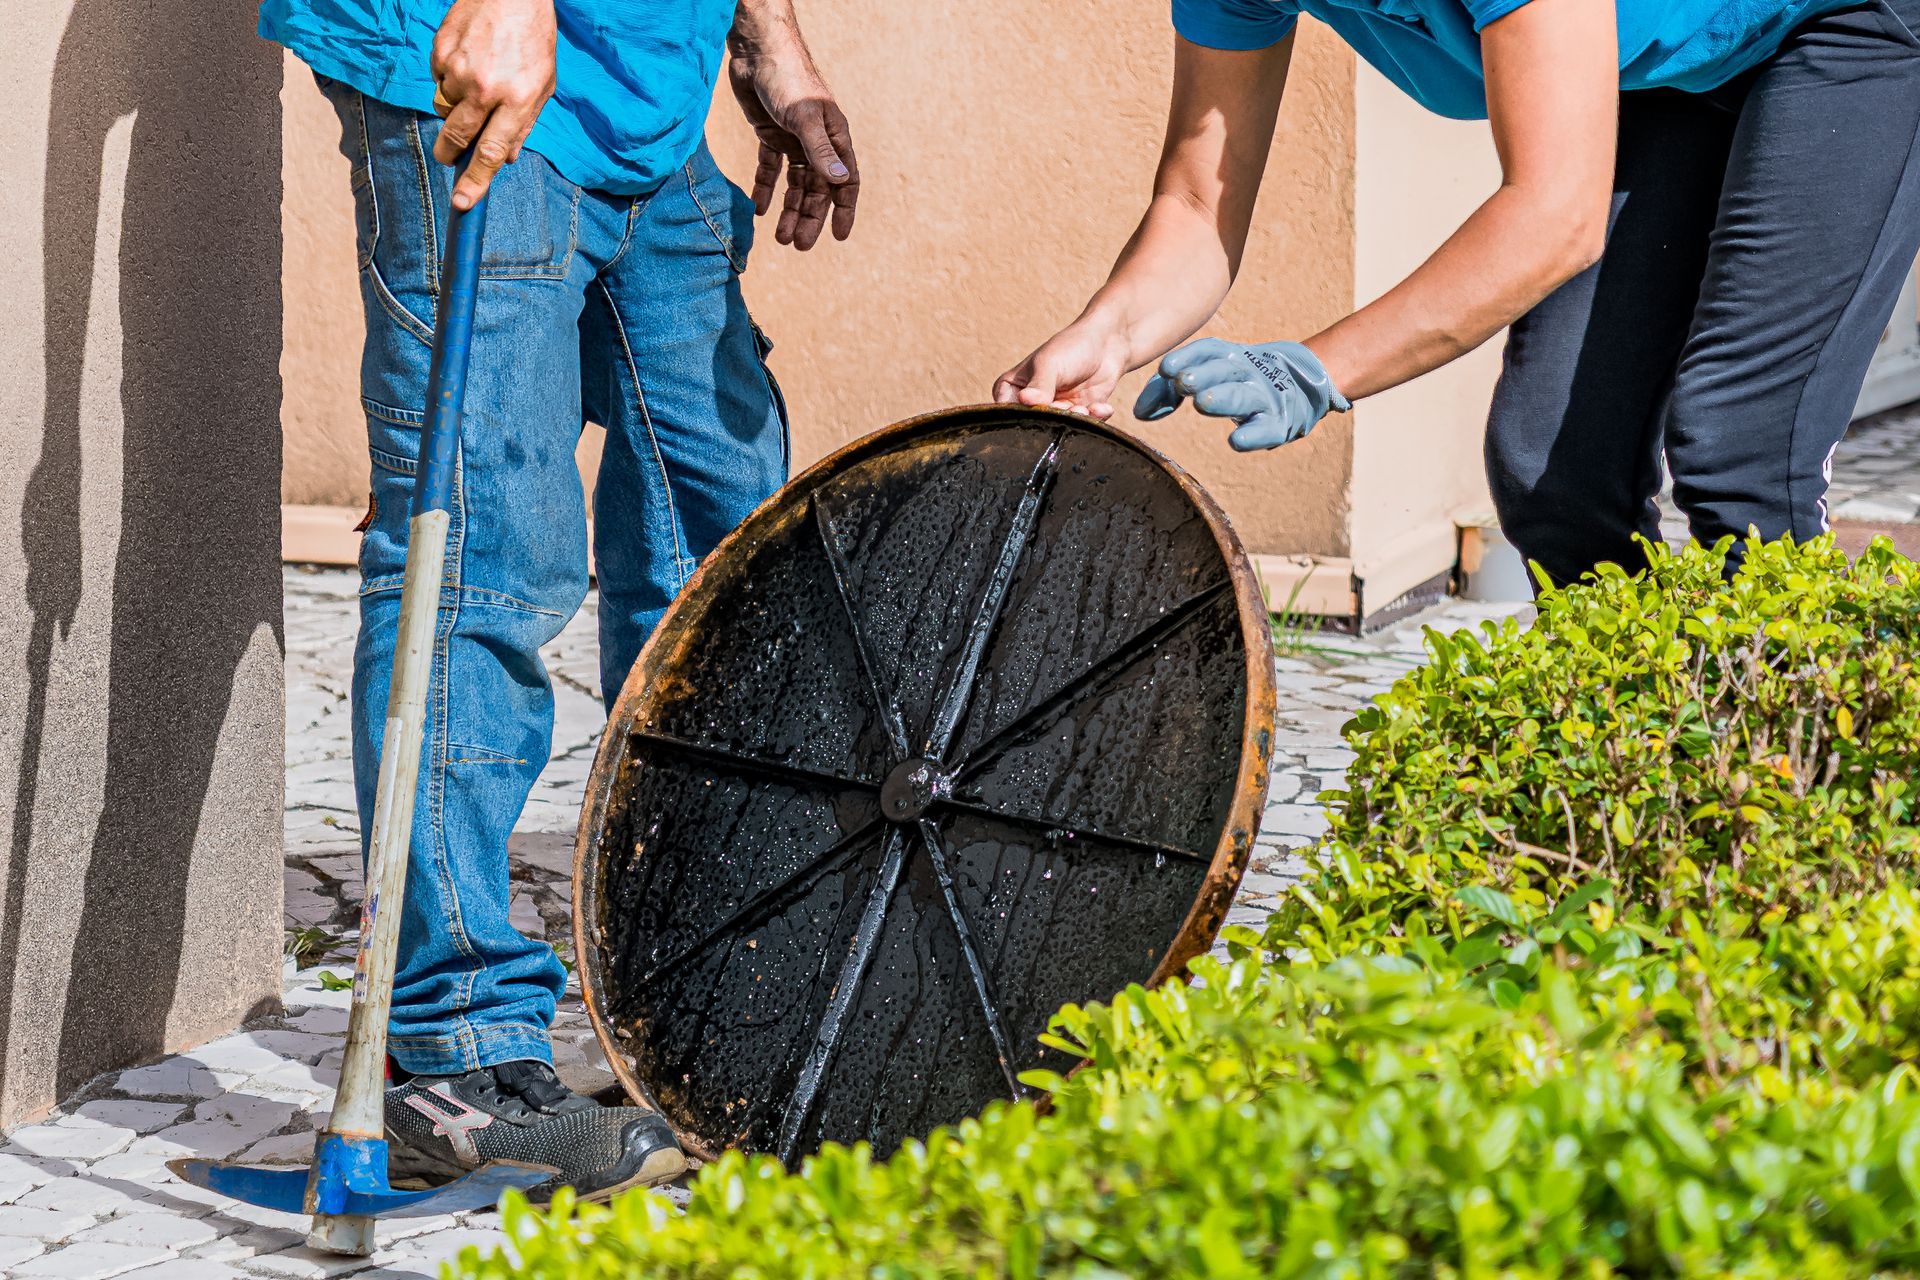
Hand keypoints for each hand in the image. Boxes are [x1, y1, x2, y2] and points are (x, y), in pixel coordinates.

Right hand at [430, 0, 555, 209]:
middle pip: (457, 137)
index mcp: (517, 100)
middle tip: (447, 157)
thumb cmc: (533, 41)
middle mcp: (486, 89)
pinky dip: (449, 78)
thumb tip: (508, 158)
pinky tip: (467, 59)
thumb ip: (524, 124)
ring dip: (455, 106)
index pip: (492, 152)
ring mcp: (460, 69)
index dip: (476, 181)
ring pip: (444, 108)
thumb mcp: (542, 86)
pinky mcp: (441, 52)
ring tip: (475, 82)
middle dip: (449, 154)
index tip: (462, 203)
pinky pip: (437, 80)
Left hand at [728, 36, 856, 249]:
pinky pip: (770, 168)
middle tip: (798, 245)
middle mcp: (817, 143)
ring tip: (779, 237)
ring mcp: (794, 139)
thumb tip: (840, 184)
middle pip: (817, 189)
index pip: (846, 182)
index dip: (844, 210)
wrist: (756, 51)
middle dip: (809, 218)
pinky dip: (765, 187)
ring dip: (788, 210)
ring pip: (794, 184)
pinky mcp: (770, 134)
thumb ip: (820, 152)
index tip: (839, 237)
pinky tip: (758, 208)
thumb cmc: (787, 79)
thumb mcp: (804, 118)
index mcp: (834, 139)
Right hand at [992, 315, 1131, 418]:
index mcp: (1012, 389)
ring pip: (1059, 429)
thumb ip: (1039, 385)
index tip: (1043, 408)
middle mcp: (1031, 404)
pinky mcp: (1077, 416)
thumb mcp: (1050, 364)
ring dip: (1075, 421)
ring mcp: (1054, 411)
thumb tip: (1026, 401)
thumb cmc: (1071, 347)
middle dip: (1054, 419)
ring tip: (1084, 408)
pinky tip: (1100, 406)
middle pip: (1035, 425)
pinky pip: (1083, 428)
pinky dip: (1093, 419)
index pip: (1007, 412)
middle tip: (1069, 408)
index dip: (1023, 415)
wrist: (1107, 343)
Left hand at [1134, 337, 1347, 449]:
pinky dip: (1252, 435)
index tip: (1166, 369)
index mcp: (1230, 357)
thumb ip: (1169, 393)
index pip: (1208, 351)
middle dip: (1202, 375)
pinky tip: (1236, 441)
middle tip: (1181, 383)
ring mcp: (1264, 398)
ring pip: (1242, 397)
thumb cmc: (1239, 382)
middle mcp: (1247, 372)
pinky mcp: (1278, 424)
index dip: (1188, 358)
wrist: (1303, 384)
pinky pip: (1265, 429)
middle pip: (1224, 371)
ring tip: (1202, 403)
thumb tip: (1139, 413)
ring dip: (1222, 399)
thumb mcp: (1206, 378)